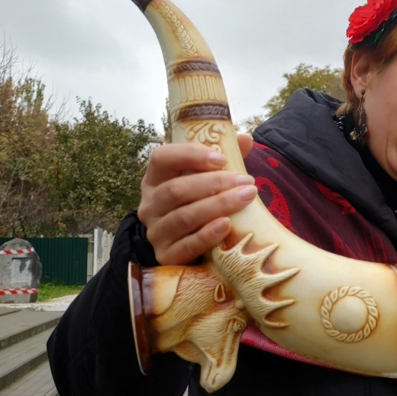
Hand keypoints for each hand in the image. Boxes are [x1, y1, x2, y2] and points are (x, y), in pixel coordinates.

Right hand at [138, 134, 255, 264]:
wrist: (183, 247)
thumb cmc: (197, 205)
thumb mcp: (205, 180)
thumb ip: (222, 160)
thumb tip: (245, 139)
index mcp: (155, 179)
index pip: (161, 158)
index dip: (190, 155)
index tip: (222, 159)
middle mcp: (150, 205)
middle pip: (176, 189)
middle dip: (214, 183)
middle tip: (246, 182)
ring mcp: (156, 232)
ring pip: (184, 216)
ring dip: (218, 206)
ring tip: (246, 198)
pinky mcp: (166, 255)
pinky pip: (187, 245)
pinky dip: (207, 235)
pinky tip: (226, 225)